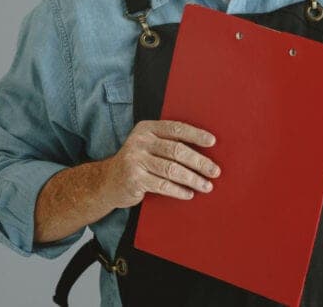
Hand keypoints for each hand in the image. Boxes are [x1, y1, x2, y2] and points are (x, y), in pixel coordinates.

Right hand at [103, 119, 220, 208]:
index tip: (212, 142)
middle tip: (215, 171)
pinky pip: (162, 185)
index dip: (196, 134)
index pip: (176, 129)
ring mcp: (135, 160)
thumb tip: (204, 150)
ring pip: (172, 170)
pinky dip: (179, 190)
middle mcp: (140, 142)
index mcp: (147, 129)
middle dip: (199, 162)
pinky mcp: (134, 179)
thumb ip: (168, 143)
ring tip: (206, 185)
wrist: (107, 181)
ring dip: (193, 179)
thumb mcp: (148, 146)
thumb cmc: (137, 162)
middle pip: (177, 150)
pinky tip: (189, 193)